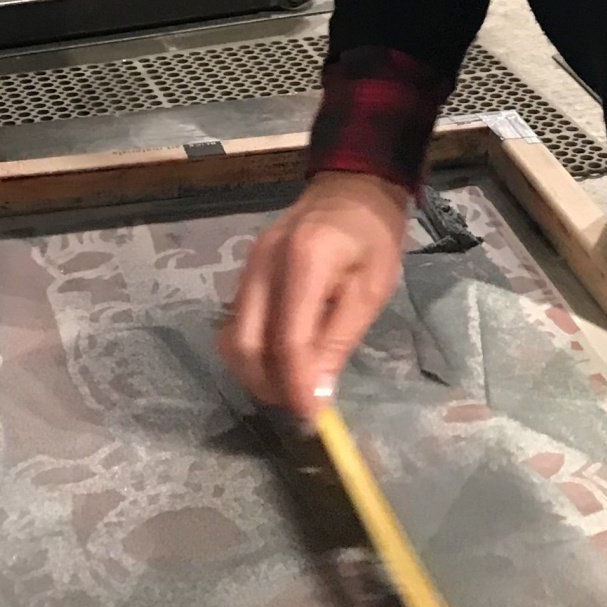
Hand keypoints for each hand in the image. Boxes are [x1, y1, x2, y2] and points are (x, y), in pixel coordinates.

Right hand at [220, 172, 410, 422]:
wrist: (351, 188)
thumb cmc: (373, 236)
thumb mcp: (372, 288)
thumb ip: (340, 339)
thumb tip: (316, 395)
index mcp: (304, 260)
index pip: (287, 339)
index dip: (295, 386)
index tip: (313, 418)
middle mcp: (263, 264)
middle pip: (245, 345)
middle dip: (268, 386)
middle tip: (301, 406)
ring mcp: (247, 267)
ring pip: (233, 339)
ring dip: (257, 373)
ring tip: (292, 387)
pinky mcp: (244, 273)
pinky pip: (237, 324)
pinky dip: (253, 352)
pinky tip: (281, 360)